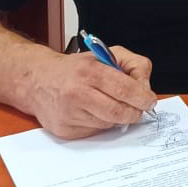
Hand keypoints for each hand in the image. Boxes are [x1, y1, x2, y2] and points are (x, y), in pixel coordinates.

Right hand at [29, 43, 155, 138]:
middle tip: (138, 109)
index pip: (125, 89)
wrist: (37, 79)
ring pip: (108, 124)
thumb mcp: (106, 54)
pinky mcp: (65, 130)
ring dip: (117, 118)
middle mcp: (77, 93)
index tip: (150, 101)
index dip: (142, 98)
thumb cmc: (76, 69)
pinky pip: (94, 132)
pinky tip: (93, 112)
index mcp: (89, 71)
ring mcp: (69, 114)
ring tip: (110, 105)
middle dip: (134, 112)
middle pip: (118, 112)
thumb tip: (145, 89)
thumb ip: (133, 65)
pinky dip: (101, 124)